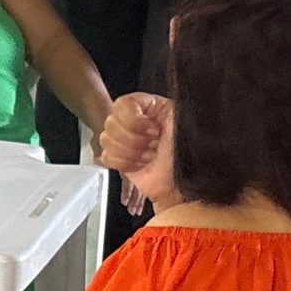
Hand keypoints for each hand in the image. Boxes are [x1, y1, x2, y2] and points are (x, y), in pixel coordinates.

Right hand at [97, 92, 177, 207]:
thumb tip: (144, 104)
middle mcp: (135, 120)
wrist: (179, 186)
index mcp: (150, 107)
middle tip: (153, 147)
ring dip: (130, 153)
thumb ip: (163, 107)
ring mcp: (124, 138)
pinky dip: (123, 163)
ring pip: (106, 139)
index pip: (123, 104)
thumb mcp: (178, 123)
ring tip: (148, 157)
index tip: (154, 131)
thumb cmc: (185, 158)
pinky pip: (106, 156)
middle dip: (134, 140)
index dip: (135, 121)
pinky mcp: (118, 157)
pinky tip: (138, 164)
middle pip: (112, 123)